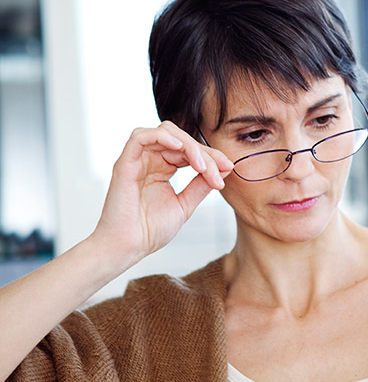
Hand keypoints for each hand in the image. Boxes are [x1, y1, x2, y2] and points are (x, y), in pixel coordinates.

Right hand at [91, 122, 233, 264]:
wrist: (127, 248)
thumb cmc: (149, 231)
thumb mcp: (184, 205)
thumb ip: (201, 185)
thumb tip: (224, 169)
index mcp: (162, 168)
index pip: (189, 150)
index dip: (211, 156)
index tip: (228, 168)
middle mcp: (149, 160)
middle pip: (181, 139)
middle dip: (204, 152)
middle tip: (220, 171)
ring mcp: (137, 160)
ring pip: (165, 133)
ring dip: (188, 145)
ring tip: (202, 166)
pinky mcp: (124, 163)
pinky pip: (140, 137)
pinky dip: (162, 136)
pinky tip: (179, 147)